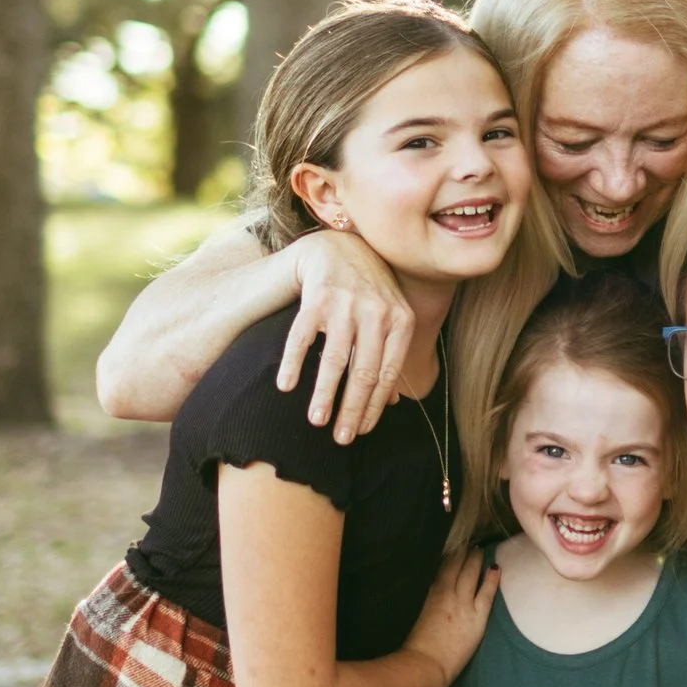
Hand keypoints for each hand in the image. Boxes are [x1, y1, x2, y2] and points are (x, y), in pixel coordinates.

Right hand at [283, 229, 415, 439]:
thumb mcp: (389, 318)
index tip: (361, 433)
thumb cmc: (367, 291)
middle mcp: (377, 312)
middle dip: (351, 410)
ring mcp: (346, 303)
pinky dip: (292, 363)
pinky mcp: (317, 296)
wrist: (339, 247)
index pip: (387, 375)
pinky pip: (302, 337)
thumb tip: (391, 404)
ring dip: (323, 394)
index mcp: (401, 321)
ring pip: (334, 359)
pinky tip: (285, 386)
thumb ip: (389, 355)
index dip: (373, 407)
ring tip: (315, 421)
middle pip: (364, 373)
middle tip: (340, 440)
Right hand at [404, 550, 497, 686]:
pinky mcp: (477, 616)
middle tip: (470, 541)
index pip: (443, 565)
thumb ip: (426, 598)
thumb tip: (432, 588)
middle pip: (457, 565)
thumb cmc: (415, 644)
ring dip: (476, 559)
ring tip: (480, 550)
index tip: (454, 545)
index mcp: (430, 591)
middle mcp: (447, 592)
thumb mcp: (416, 613)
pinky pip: (487, 592)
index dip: (450, 554)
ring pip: (471, 573)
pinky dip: (492, 579)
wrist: (425, 664)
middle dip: (464, 551)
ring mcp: (463, 603)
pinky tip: (496, 568)